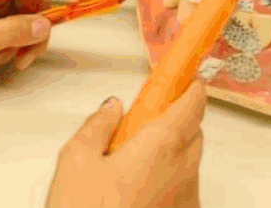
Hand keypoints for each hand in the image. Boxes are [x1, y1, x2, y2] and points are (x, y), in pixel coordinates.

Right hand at [45, 82, 204, 207]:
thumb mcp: (75, 160)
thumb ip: (98, 125)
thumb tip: (113, 108)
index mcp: (162, 146)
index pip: (192, 102)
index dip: (190, 85)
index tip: (184, 75)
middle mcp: (183, 173)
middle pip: (194, 132)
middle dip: (177, 119)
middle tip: (144, 121)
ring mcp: (186, 202)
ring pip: (190, 164)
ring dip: (172, 153)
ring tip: (131, 163)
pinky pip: (183, 192)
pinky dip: (169, 182)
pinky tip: (136, 191)